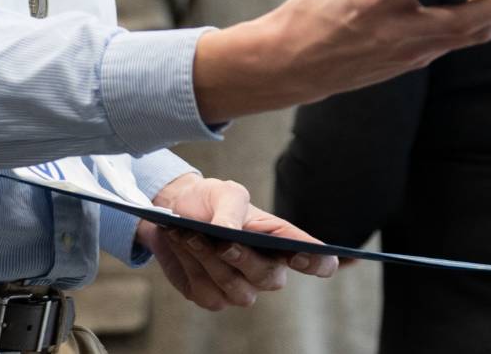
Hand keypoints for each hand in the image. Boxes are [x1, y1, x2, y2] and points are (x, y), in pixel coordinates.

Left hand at [134, 174, 337, 311]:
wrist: (173, 213)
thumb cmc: (211, 201)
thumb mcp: (224, 192)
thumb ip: (230, 208)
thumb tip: (228, 233)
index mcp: (281, 240)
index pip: (316, 260)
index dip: (316, 262)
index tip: (300, 256)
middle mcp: (266, 269)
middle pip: (269, 278)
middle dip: (244, 259)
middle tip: (222, 242)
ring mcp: (241, 287)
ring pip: (237, 290)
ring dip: (210, 261)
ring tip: (188, 234)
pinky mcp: (212, 297)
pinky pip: (207, 293)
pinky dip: (191, 266)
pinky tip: (182, 243)